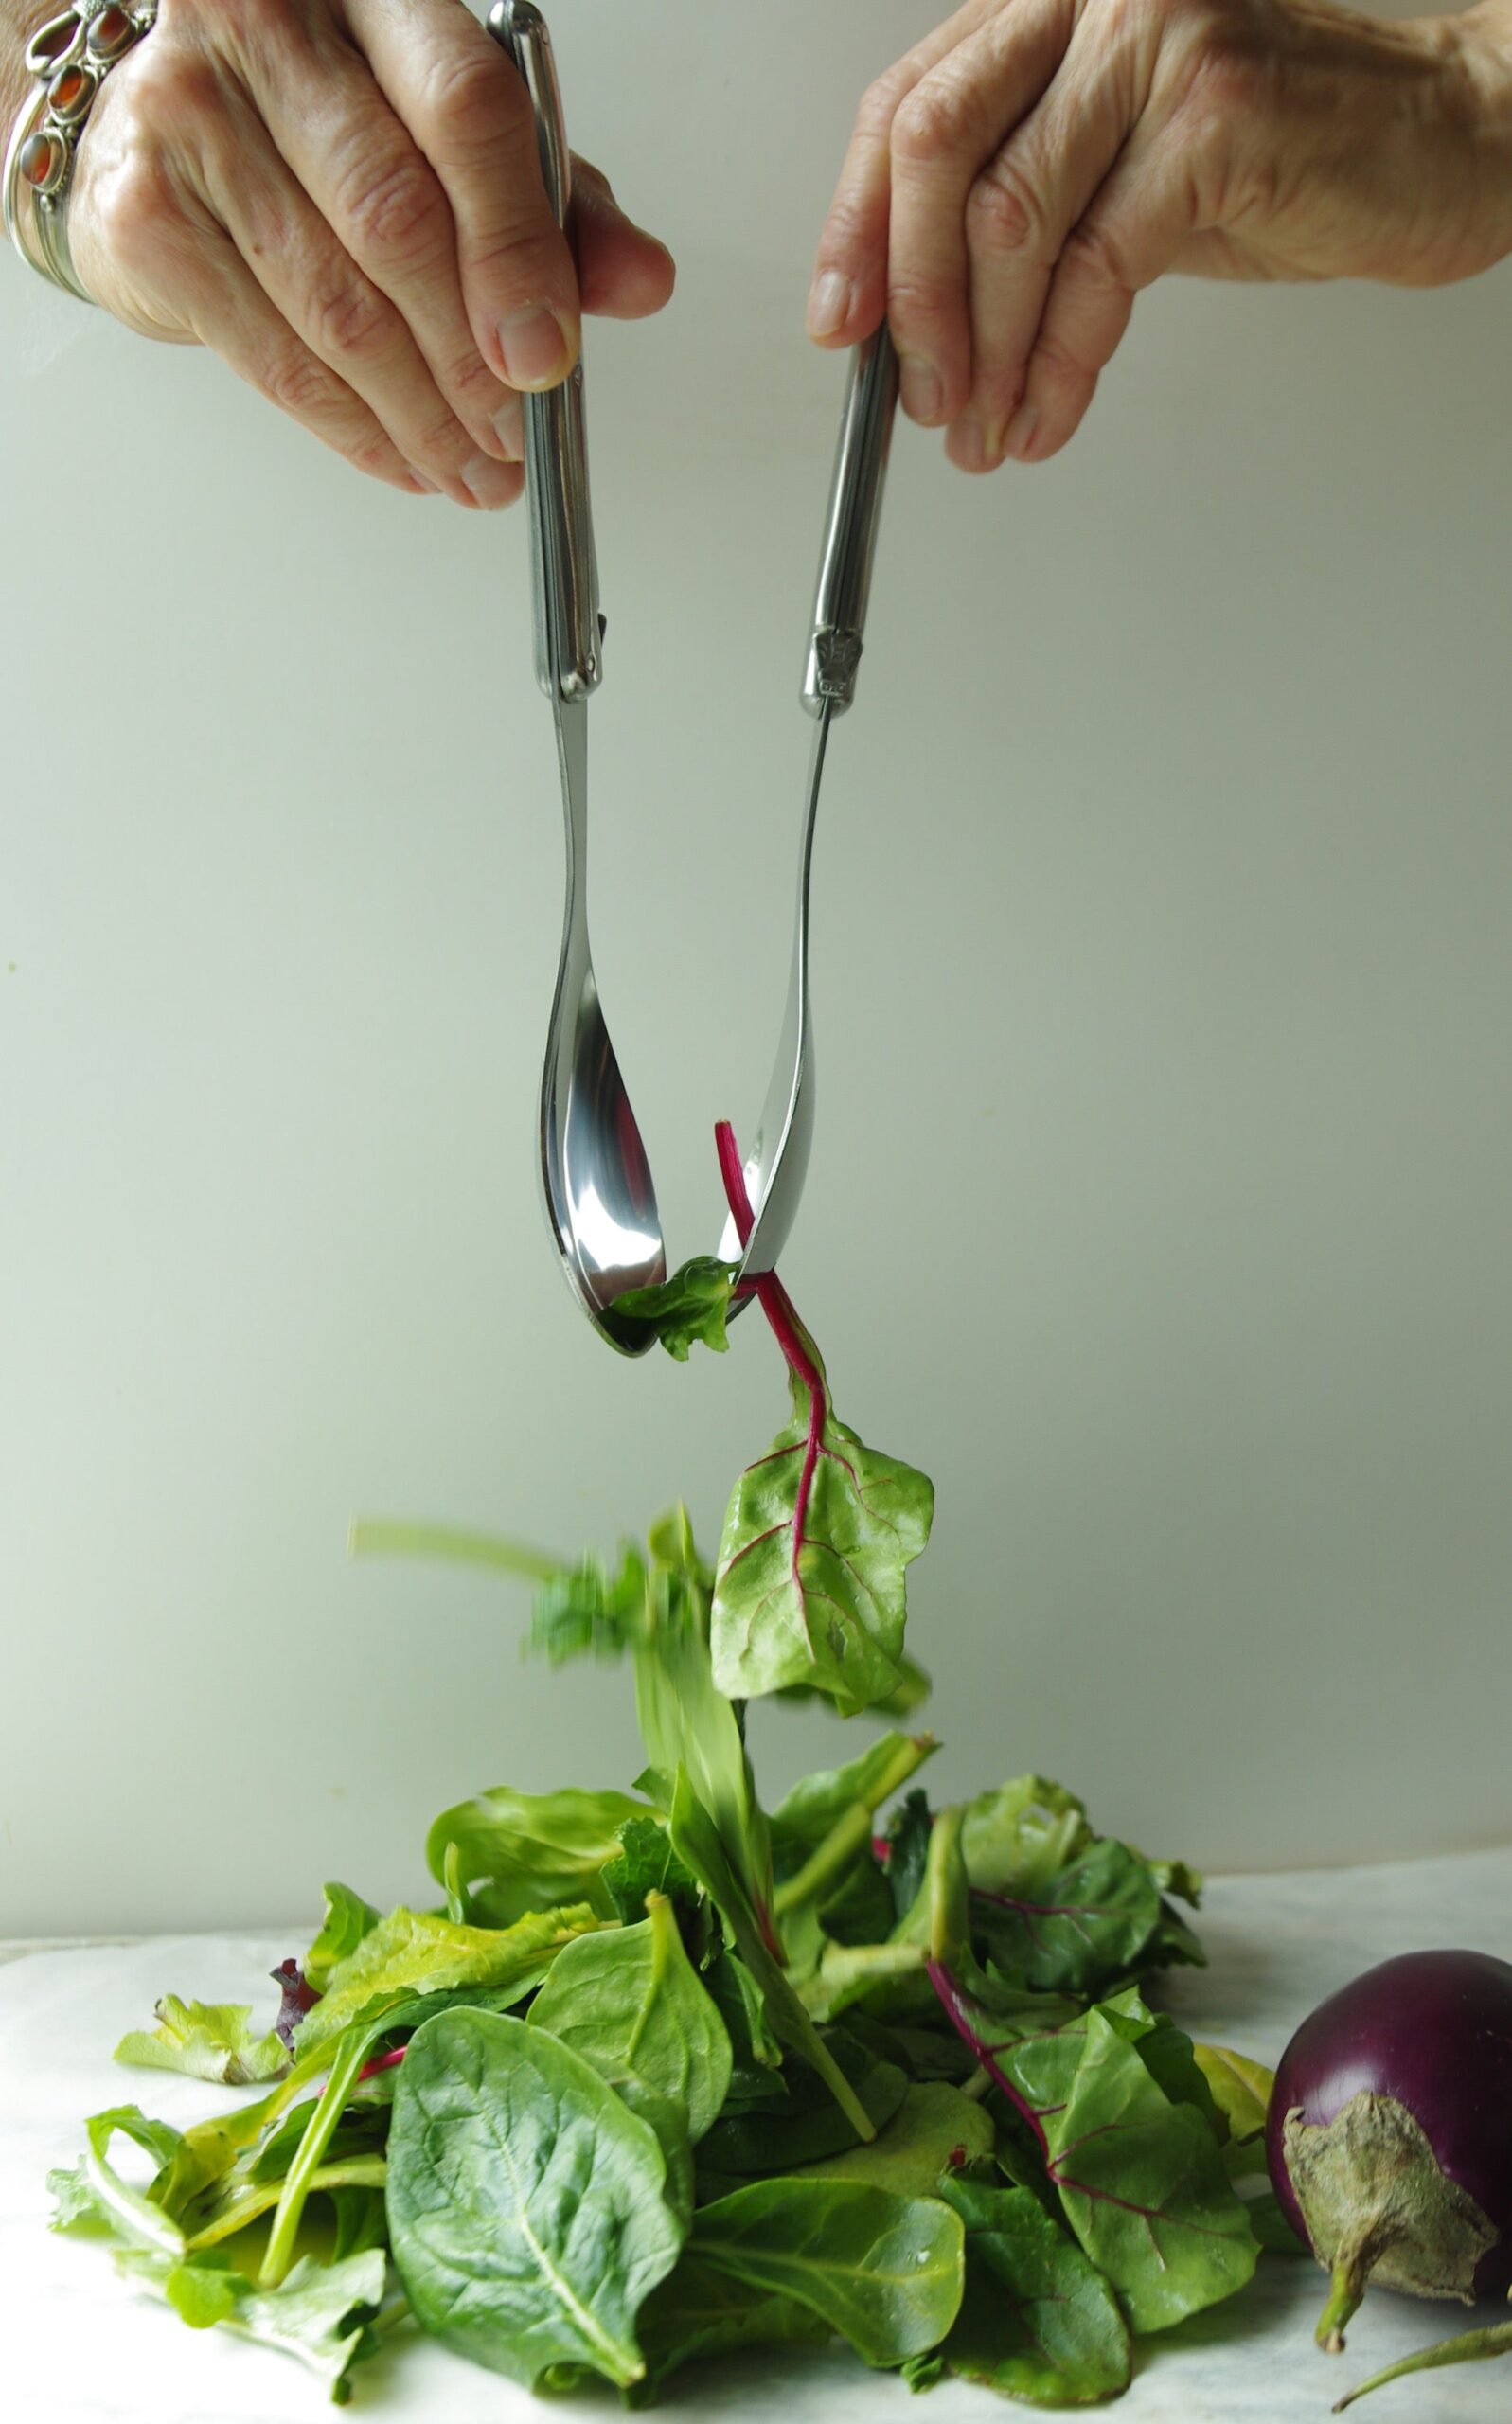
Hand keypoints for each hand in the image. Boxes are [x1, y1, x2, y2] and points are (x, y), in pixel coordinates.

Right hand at [64, 0, 673, 504]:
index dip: (517, 246)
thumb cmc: (323, 121)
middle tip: (516, 435)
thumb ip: (554, 203)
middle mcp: (269, 32)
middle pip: (397, 222)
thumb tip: (638, 280)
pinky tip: (405, 456)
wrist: (157, 123)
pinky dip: (356, 429)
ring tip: (475, 469)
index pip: (465, 110)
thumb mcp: (460, 141)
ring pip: (339, 309)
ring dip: (424, 418)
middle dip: (473, 361)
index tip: (549, 353)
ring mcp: (192, 118)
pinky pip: (277, 358)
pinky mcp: (146, 217)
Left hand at [808, 0, 1511, 469]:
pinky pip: (1097, 267)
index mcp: (1052, 3)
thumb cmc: (1285, 151)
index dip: (856, 228)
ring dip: (983, 354)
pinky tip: (1048, 415)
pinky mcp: (1213, 116)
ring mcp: (1156, 42)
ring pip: (1010, 218)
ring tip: (983, 430)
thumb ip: (1023, 211)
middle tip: (919, 399)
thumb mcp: (1119, 172)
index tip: (839, 326)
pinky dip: (1059, 365)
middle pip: (937, 148)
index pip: (908, 105)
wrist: (1441, 141)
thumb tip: (917, 319)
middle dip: (914, 300)